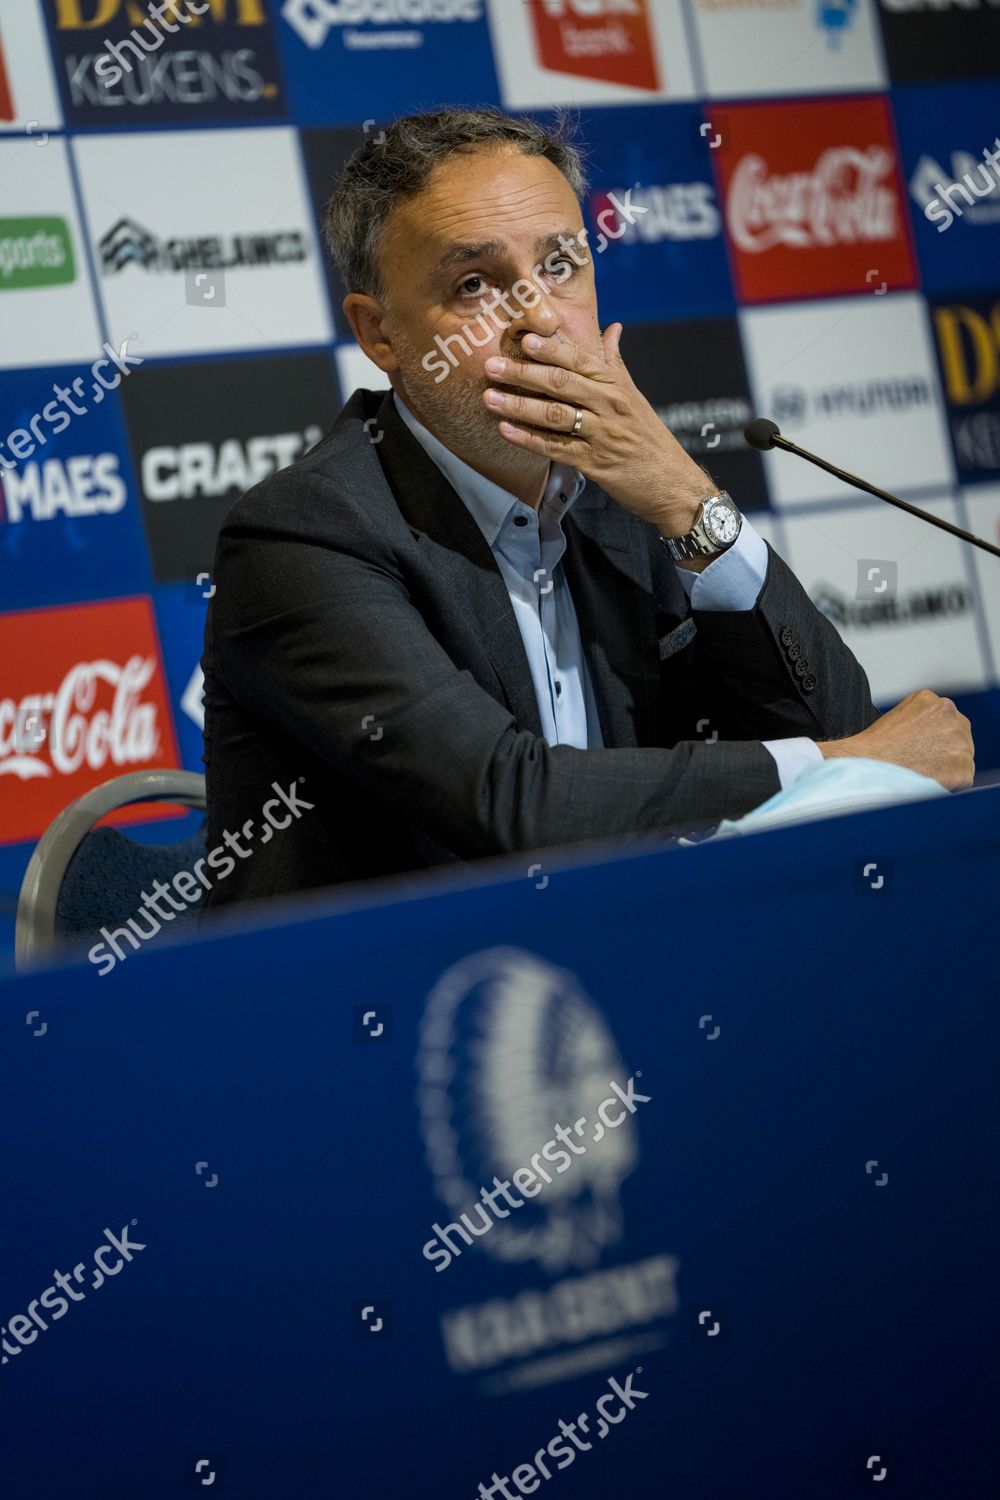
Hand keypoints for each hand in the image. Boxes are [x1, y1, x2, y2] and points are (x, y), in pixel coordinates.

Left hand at [483, 326, 712, 535]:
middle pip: (561, 384)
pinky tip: (505, 431)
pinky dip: (528, 439)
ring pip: (555, 415)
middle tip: (491, 365)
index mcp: (617, 385)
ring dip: (519, 406)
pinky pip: (555, 449)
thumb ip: (616, 362)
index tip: (524, 338)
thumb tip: (612, 327)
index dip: (551, 349)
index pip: (580, 360)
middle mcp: (610, 405)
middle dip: (523, 373)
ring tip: (489, 398)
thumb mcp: (635, 396)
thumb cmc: (649, 438)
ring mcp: (602, 435)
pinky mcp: (594, 463)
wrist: (673, 483)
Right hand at [817, 689, 974, 790]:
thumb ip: (923, 719)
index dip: (934, 739)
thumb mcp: (899, 715)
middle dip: (945, 751)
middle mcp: (953, 718)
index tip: (921, 748)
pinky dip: (948, 784)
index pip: (948, 722)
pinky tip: (927, 781)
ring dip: (947, 768)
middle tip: (920, 762)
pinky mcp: (963, 768)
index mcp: (936, 702)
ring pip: (962, 759)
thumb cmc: (875, 746)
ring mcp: (961, 743)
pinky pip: (962, 780)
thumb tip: (933, 735)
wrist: (869, 765)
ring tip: (920, 772)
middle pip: (959, 738)